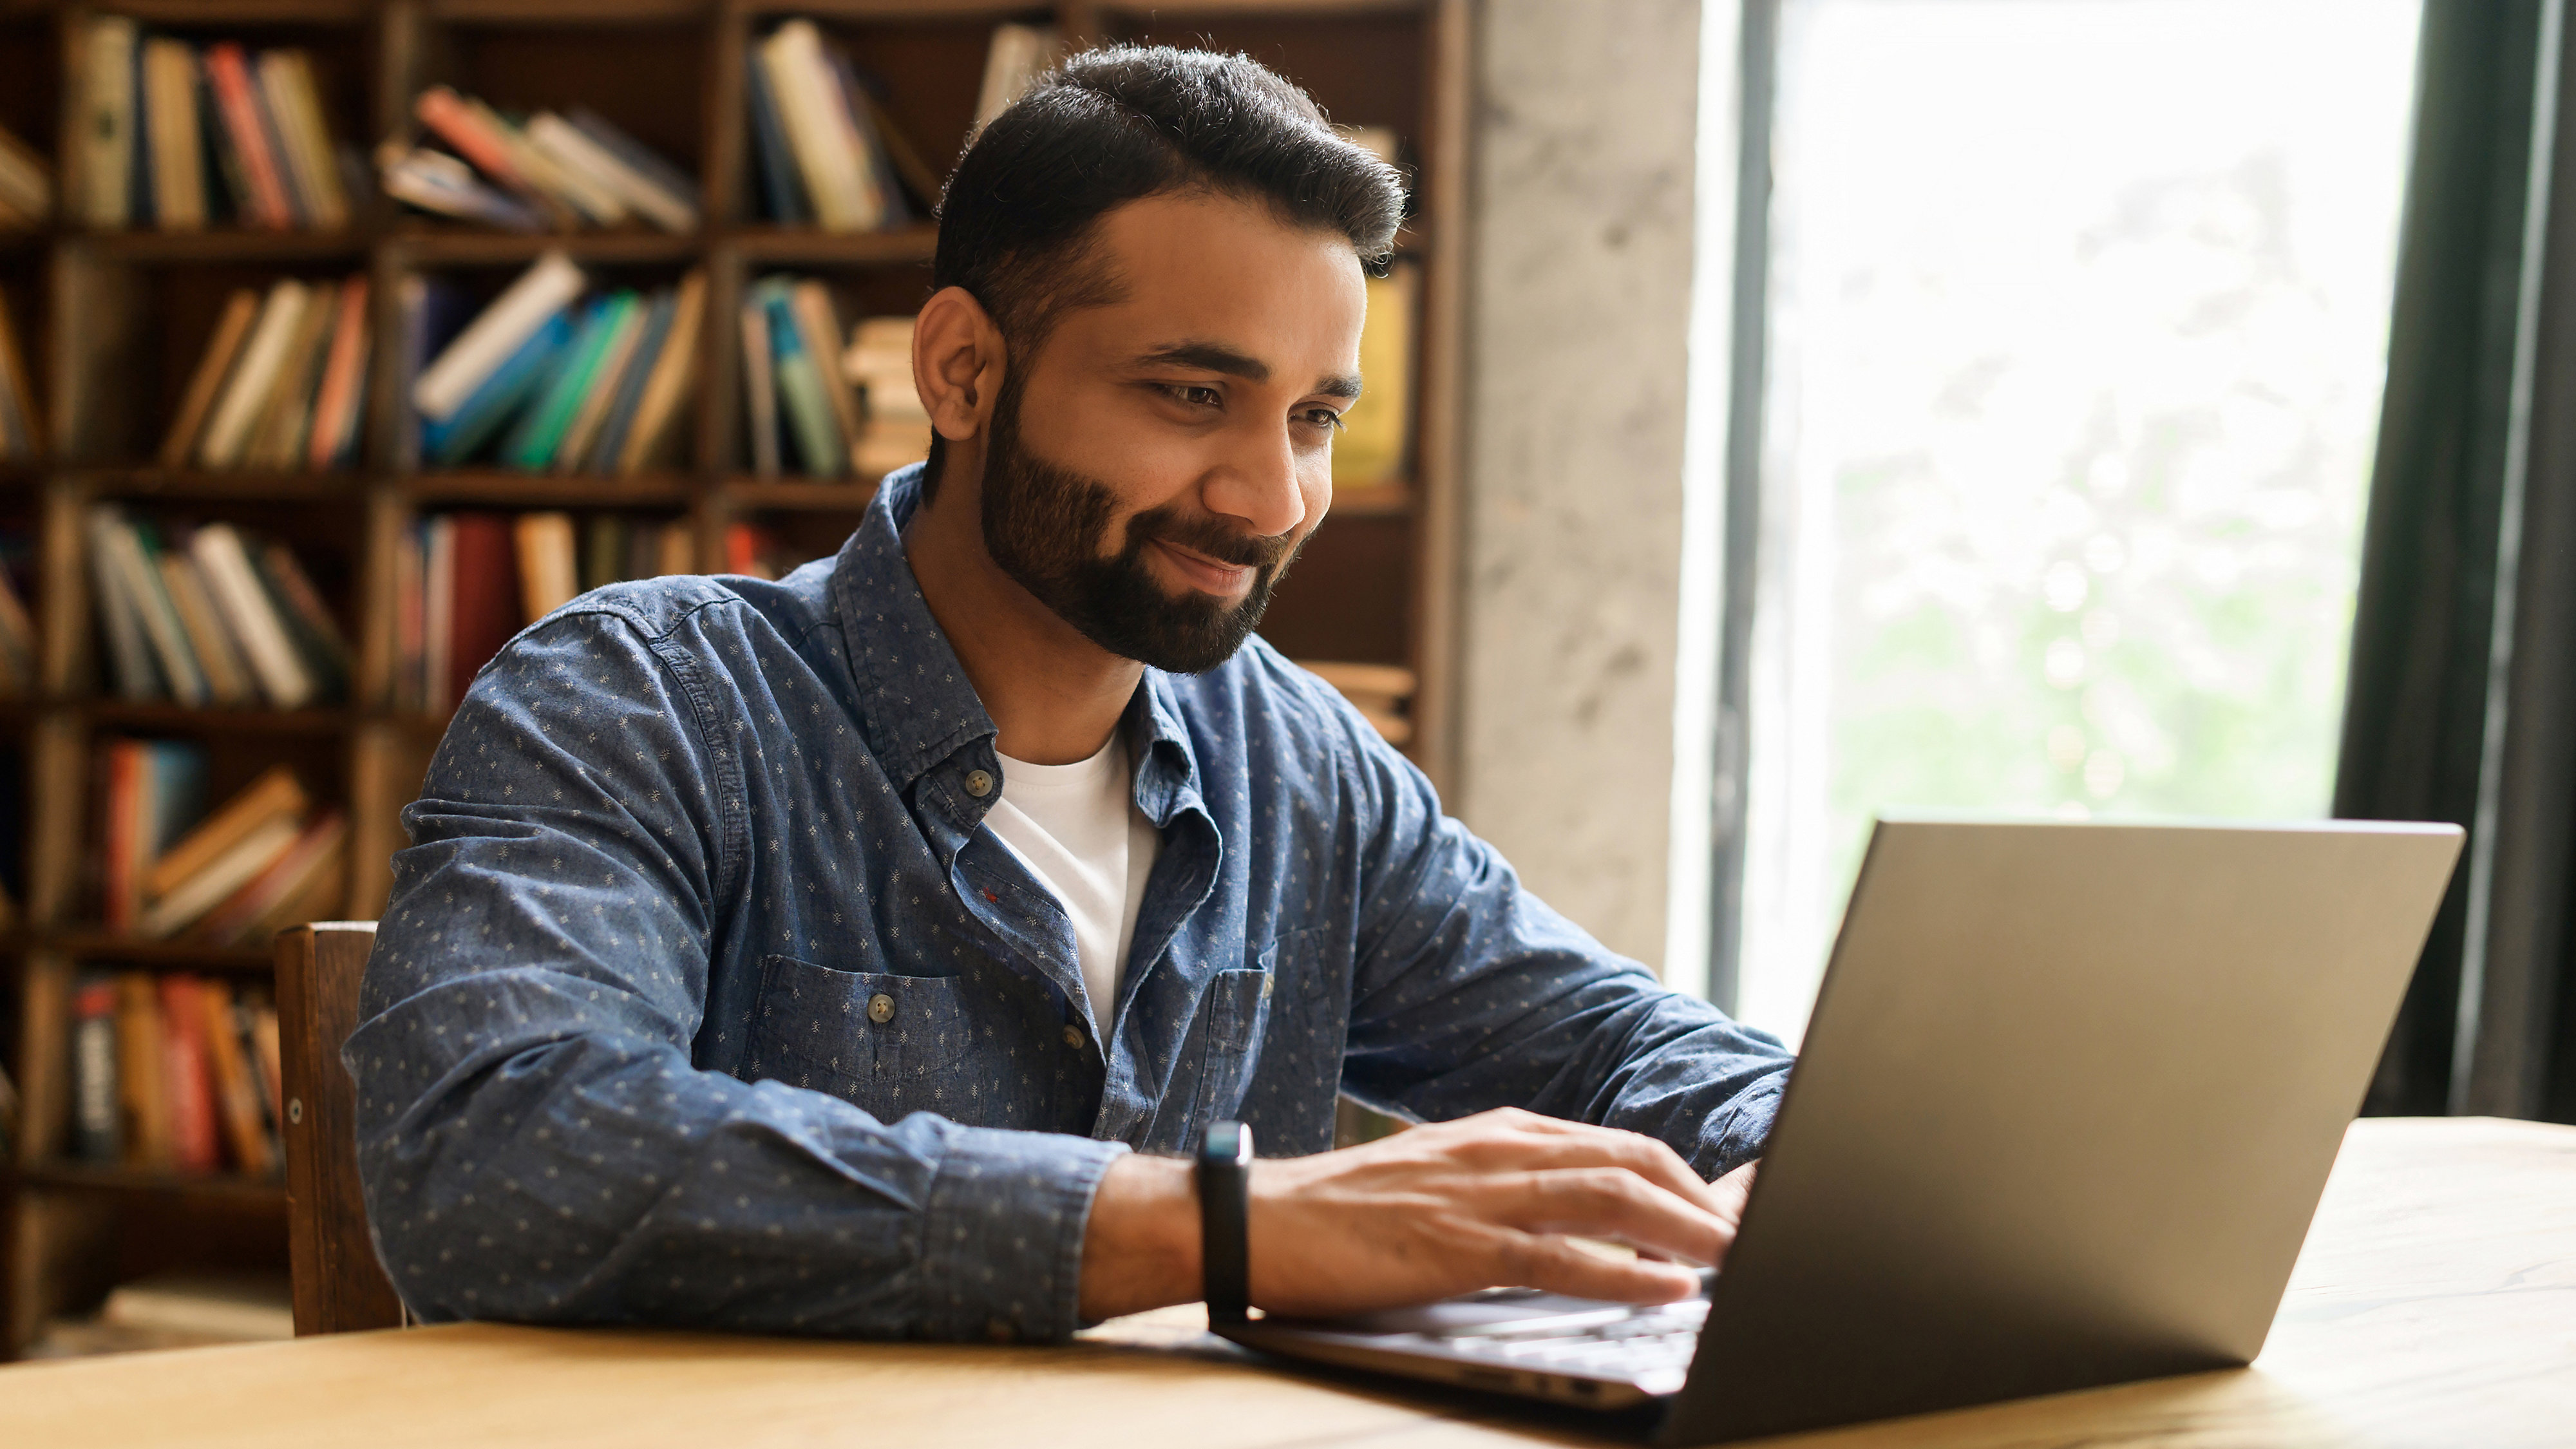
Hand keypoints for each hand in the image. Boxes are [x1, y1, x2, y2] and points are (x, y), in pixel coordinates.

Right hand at [1077, 1108, 1757, 1320]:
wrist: (1259, 1219)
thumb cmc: (1347, 1213)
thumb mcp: (1443, 1178)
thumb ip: (1512, 1186)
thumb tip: (1583, 1214)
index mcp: (1501, 1131)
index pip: (1619, 1145)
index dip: (1686, 1178)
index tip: (1734, 1210)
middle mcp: (1501, 1148)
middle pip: (1632, 1161)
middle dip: (1704, 1201)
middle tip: (1754, 1237)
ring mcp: (1480, 1193)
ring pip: (1610, 1198)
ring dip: (1684, 1231)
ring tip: (1733, 1259)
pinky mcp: (1456, 1245)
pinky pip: (1559, 1257)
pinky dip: (1622, 1271)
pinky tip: (1664, 1288)